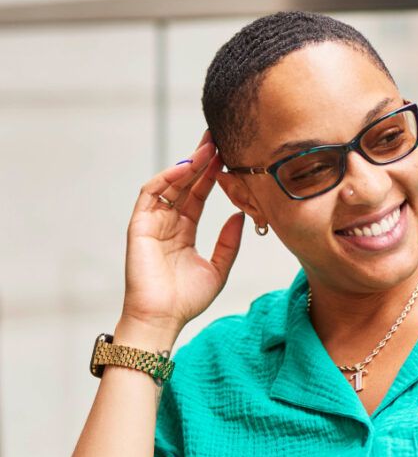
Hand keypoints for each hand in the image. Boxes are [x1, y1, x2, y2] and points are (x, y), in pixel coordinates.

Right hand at [120, 130, 244, 339]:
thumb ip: (229, 242)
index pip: (198, 195)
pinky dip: (166, 179)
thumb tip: (240, 215)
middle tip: (218, 138)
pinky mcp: (139, 226)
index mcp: (184, 231)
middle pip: (184, 183)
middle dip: (201, 161)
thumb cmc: (187, 300)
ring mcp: (152, 222)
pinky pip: (150, 195)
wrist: (163, 318)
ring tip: (208, 148)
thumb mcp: (218, 268)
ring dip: (187, 165)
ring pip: (169, 184)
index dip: (212, 175)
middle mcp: (167, 223)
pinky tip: (186, 168)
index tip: (229, 157)